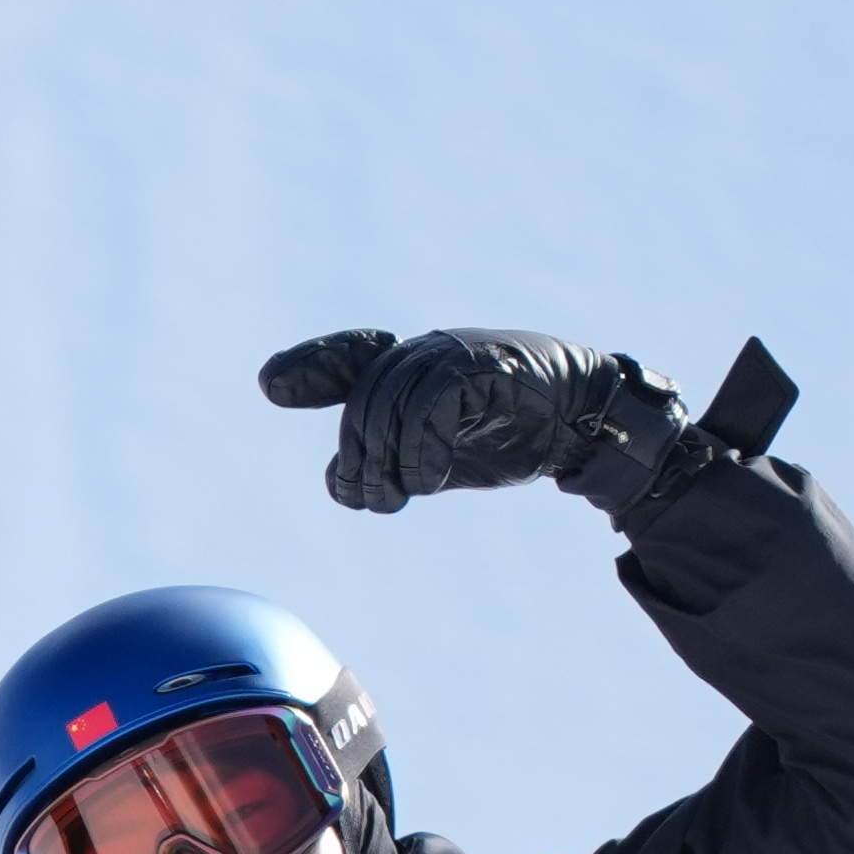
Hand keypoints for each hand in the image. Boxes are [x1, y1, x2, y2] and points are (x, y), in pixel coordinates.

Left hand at [260, 325, 694, 520]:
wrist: (581, 421)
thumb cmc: (507, 434)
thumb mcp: (438, 454)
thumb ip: (389, 461)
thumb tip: (339, 481)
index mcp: (410, 366)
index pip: (348, 359)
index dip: (310, 367)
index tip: (272, 384)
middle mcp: (425, 352)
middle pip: (364, 403)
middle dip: (359, 459)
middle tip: (376, 500)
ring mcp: (455, 355)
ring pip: (391, 405)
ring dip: (386, 462)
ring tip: (398, 496)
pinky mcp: (485, 368)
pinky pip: (431, 404)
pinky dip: (421, 449)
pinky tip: (428, 480)